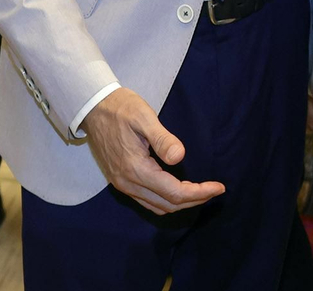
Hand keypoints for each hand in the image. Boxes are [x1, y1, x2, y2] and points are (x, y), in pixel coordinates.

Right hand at [82, 87, 224, 214]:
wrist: (93, 107)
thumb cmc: (121, 108)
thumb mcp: (143, 117)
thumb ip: (162, 139)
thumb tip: (180, 157)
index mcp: (135, 169)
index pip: (174, 192)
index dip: (199, 193)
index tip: (219, 187)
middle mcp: (127, 183)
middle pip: (168, 204)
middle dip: (194, 200)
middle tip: (214, 190)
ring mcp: (122, 184)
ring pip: (157, 206)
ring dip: (181, 203)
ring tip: (200, 191)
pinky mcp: (120, 181)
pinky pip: (147, 201)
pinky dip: (166, 201)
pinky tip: (177, 190)